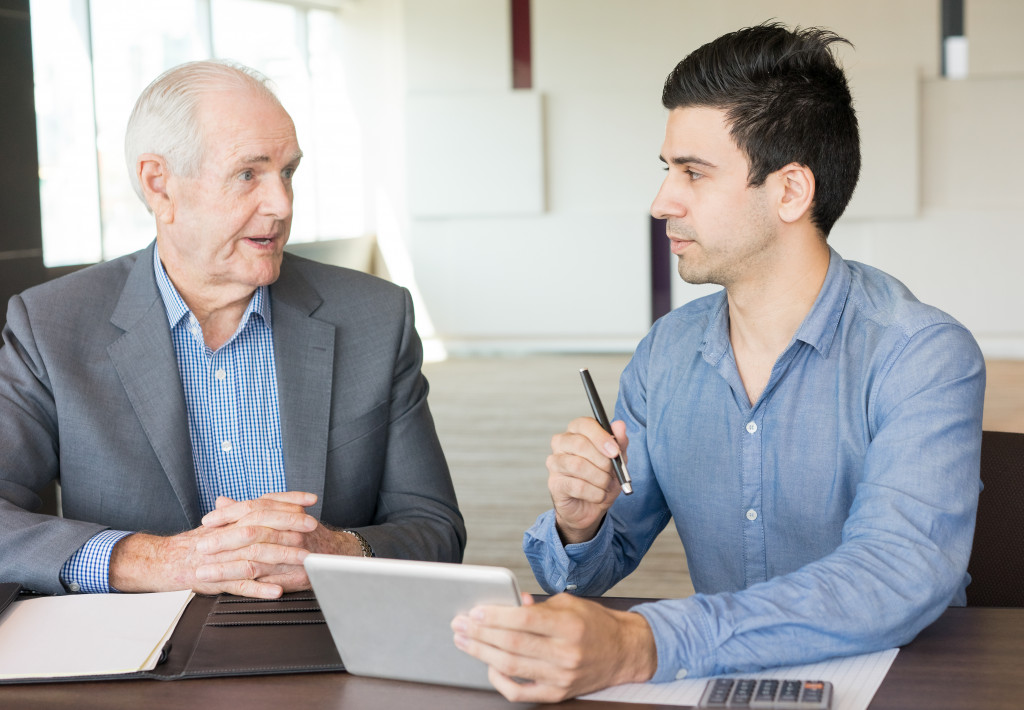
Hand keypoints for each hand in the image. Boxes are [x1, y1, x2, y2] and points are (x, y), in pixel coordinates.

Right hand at [109, 491, 362, 597]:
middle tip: (313, 526)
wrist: (163, 561)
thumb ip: (248, 514)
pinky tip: (277, 591)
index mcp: (232, 518)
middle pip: (262, 525)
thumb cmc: (199, 543)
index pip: (264, 503)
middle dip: (290, 524)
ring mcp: (222, 558)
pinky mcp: (215, 580)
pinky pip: (239, 584)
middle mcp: (227, 534)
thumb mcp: (224, 523)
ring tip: (304, 560)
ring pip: (255, 554)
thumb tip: (276, 504)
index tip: (311, 498)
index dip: (289, 499)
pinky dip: (259, 588)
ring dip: (282, 557)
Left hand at [451, 593, 656, 701]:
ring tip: (464, 641)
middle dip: (480, 634)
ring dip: (481, 653)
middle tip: (460, 624)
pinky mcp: (558, 693)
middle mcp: (566, 653)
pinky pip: (520, 692)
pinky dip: (499, 680)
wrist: (623, 652)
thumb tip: (508, 604)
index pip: (524, 621)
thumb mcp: (569, 603)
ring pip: (511, 667)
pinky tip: (488, 665)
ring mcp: (561, 677)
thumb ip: (537, 606)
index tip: (475, 612)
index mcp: (569, 625)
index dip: (495, 617)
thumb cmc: (595, 624)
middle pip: (512, 644)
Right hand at [547, 417, 629, 543]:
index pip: (584, 424)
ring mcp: (554, 463)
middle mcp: (561, 443)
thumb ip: (619, 442)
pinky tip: (598, 495)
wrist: (591, 507)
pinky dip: (595, 493)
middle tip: (612, 472)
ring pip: (578, 465)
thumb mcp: (617, 460)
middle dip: (602, 461)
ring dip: (600, 479)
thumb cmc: (602, 478)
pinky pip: (577, 486)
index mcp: (576, 431)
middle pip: (580, 444)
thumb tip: (620, 425)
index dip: (601, 437)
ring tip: (606, 485)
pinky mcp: (554, 483)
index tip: (615, 451)